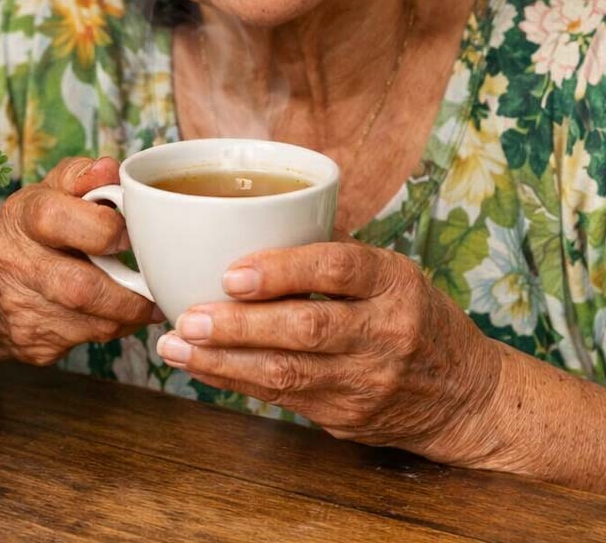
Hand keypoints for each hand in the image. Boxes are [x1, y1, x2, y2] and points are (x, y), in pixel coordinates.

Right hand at [0, 156, 159, 365]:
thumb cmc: (41, 231)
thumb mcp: (54, 192)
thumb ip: (84, 177)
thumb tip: (109, 169)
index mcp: (21, 215)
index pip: (56, 218)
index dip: (103, 229)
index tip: (130, 236)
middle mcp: (14, 262)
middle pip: (78, 286)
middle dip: (126, 290)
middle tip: (152, 281)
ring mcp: (20, 306)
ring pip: (92, 321)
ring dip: (129, 312)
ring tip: (147, 299)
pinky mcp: (33, 343)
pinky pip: (90, 339)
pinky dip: (117, 327)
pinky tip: (122, 314)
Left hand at [157, 241, 503, 462]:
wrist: (468, 395)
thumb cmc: (412, 315)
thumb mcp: (389, 272)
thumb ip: (328, 256)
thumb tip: (242, 227)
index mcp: (393, 280)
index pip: (337, 267)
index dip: (282, 269)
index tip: (231, 272)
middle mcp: (385, 331)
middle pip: (306, 327)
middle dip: (238, 325)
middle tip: (187, 316)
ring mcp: (367, 380)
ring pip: (288, 372)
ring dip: (223, 360)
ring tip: (176, 345)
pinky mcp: (348, 417)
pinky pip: (284, 398)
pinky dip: (237, 382)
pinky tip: (201, 368)